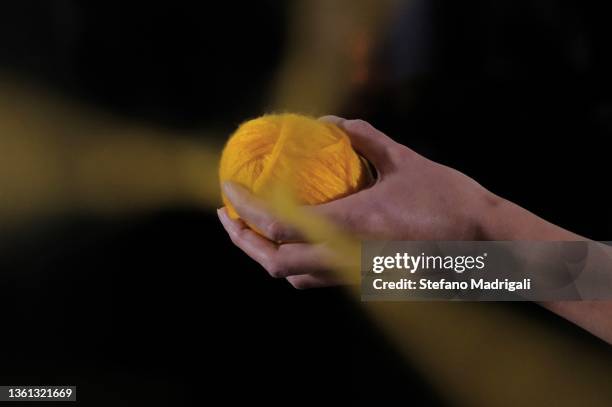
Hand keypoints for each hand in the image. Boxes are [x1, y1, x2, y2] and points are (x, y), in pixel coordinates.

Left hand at [217, 116, 499, 287]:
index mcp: (351, 224)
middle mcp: (346, 255)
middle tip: (227, 216)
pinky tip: (294, 239)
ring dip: (266, 255)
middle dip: (243, 240)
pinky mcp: (364, 279)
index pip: (280, 223)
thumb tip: (332, 121)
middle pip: (275, 263)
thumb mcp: (405, 159)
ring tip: (253, 229)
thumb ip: (364, 136)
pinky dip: (294, 261)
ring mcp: (354, 274)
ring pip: (293, 277)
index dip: (245, 209)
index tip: (225, 190)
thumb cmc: (448, 198)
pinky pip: (316, 277)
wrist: (483, 242)